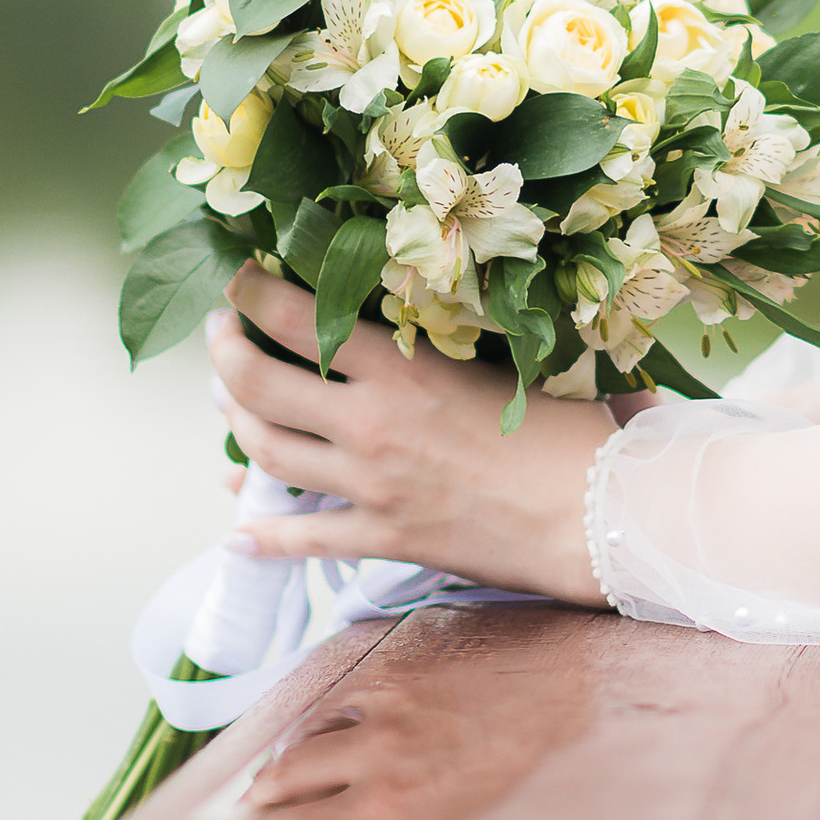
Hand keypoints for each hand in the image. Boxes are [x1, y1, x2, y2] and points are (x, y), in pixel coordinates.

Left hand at [205, 265, 616, 604]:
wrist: (599, 513)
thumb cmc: (566, 426)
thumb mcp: (500, 358)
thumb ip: (441, 336)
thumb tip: (398, 312)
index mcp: (402, 368)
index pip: (298, 317)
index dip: (251, 293)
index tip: (237, 279)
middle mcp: (372, 424)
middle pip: (257, 385)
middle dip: (223, 353)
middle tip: (220, 335)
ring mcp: (373, 486)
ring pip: (268, 455)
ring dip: (233, 427)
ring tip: (226, 404)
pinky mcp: (387, 537)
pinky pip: (306, 540)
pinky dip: (264, 539)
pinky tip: (237, 535)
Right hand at [233, 630, 600, 819]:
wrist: (578, 703)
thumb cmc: (538, 788)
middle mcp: (376, 772)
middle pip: (284, 791)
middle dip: (263, 808)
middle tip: (255, 817)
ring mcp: (383, 718)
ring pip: (302, 742)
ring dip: (284, 764)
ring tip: (276, 778)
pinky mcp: (396, 674)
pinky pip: (335, 698)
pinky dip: (320, 717)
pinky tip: (321, 728)